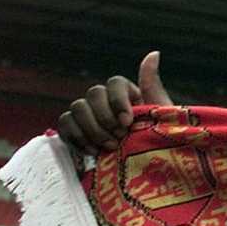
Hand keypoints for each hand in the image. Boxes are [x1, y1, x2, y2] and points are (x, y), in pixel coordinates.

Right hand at [55, 51, 172, 154]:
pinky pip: (64, 125)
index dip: (118, 100)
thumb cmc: (158, 143)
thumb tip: (154, 53)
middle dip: (105, 118)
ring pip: (77, 108)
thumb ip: (153, 86)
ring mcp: (87, 115)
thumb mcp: (162, 117)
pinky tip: (92, 152)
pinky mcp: (75, 131)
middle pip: (93, 94)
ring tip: (109, 148)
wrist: (146, 173)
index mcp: (127, 94)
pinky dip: (76, 138)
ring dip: (92, 129)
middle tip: (119, 138)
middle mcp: (105, 101)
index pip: (115, 83)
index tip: (128, 122)